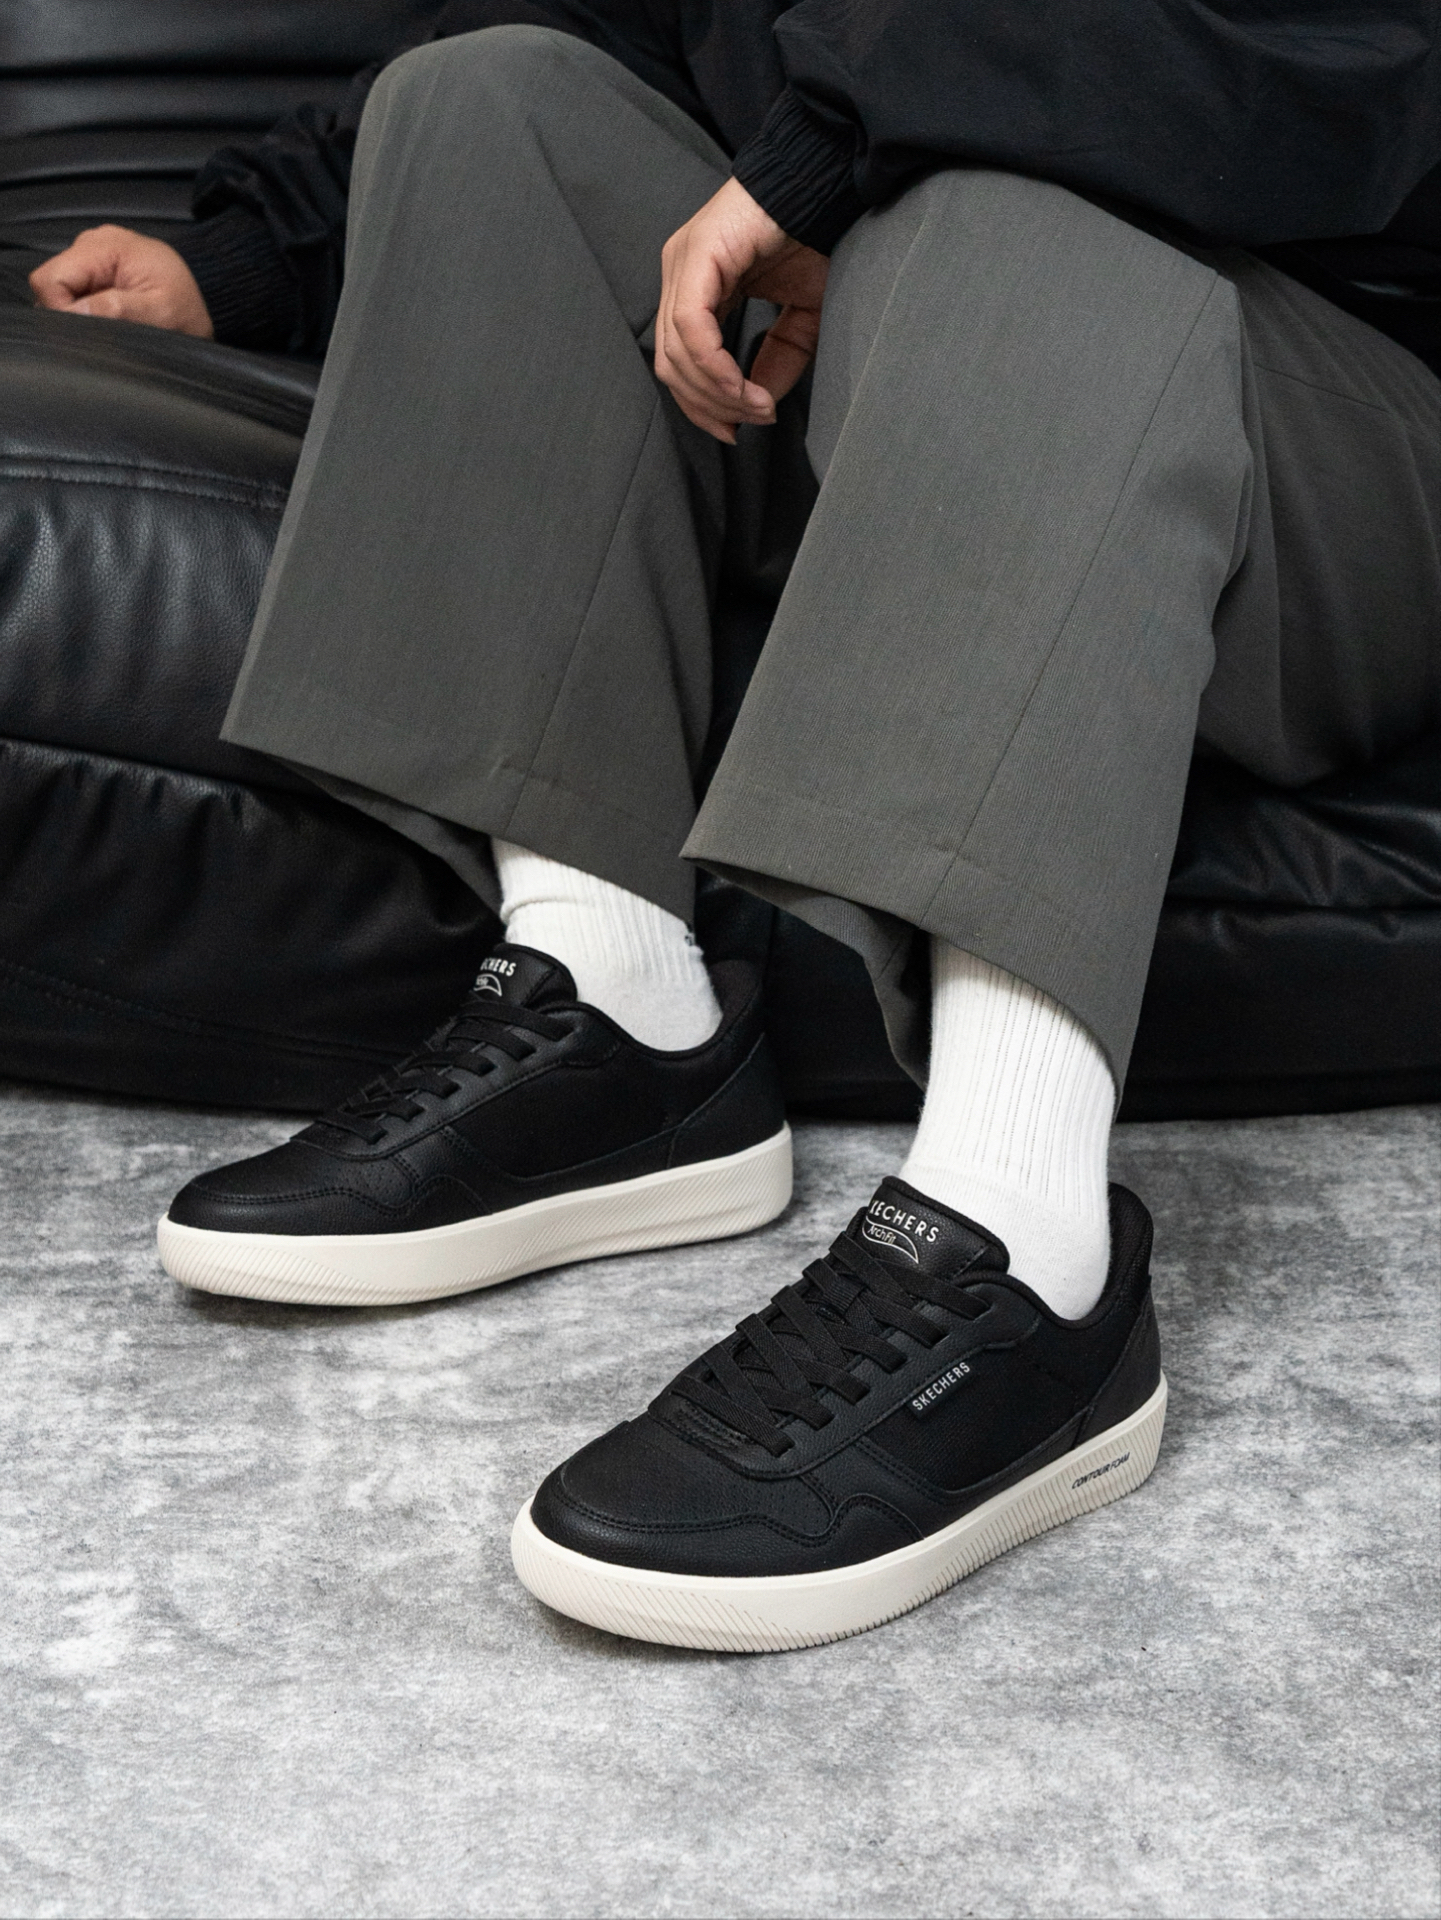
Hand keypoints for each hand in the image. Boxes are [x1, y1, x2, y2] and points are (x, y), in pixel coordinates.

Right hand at [29, 225, 213, 336]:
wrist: (207, 304)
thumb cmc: (189, 309)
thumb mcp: (161, 313)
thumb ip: (118, 310)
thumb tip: (75, 313)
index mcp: (105, 245)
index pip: (50, 280)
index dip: (61, 312)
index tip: (91, 332)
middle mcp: (93, 244)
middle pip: (52, 285)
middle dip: (73, 314)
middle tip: (111, 330)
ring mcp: (94, 256)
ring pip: (62, 292)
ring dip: (83, 315)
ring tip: (119, 323)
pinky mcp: (98, 271)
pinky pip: (76, 295)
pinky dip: (90, 312)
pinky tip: (116, 319)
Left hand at [656, 177, 827, 442]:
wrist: (824, 184)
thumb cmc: (813, 238)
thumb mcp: (799, 317)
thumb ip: (777, 359)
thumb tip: (759, 405)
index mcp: (694, 288)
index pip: (678, 363)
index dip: (702, 407)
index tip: (734, 431)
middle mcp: (679, 275)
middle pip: (672, 367)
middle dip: (712, 407)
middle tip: (754, 420)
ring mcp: (682, 263)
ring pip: (678, 354)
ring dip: (719, 394)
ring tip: (758, 407)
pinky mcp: (696, 255)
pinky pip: (691, 328)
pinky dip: (716, 367)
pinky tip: (744, 387)